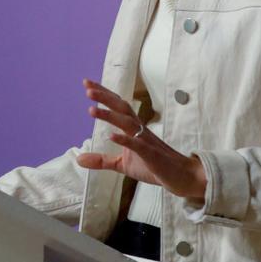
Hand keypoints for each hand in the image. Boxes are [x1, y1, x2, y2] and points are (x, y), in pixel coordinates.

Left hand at [75, 79, 207, 202]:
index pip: (117, 106)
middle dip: (105, 97)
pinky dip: (124, 139)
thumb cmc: (154, 166)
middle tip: (87, 88)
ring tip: (91, 109)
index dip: (104, 94)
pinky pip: (137, 144)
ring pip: (127, 122)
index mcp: (134, 128)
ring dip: (109, 115)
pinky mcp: (151, 155)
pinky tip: (111, 135)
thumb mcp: (123, 164)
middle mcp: (140, 129)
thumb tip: (78, 159)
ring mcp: (146, 141)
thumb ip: (102, 160)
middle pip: (121, 108)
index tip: (87, 84)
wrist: (182, 177)